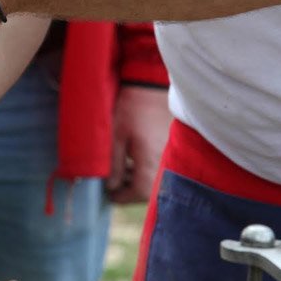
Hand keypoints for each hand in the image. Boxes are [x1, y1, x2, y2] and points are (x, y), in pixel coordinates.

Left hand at [107, 86, 172, 203]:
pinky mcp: (172, 146)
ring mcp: (170, 155)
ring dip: (136, 178)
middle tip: (111, 184)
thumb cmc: (131, 109)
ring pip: (154, 178)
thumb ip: (114, 166)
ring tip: (119, 170)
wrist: (151, 83)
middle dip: (128, 188)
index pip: (138, 193)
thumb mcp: (115, 138)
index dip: (121, 197)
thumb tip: (111, 187)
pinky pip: (159, 166)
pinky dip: (145, 167)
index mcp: (151, 163)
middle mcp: (165, 163)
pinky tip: (132, 160)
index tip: (108, 195)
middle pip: (148, 189)